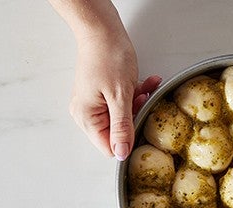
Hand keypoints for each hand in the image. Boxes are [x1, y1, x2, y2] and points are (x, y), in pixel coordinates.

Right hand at [71, 33, 160, 159]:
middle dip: (134, 116)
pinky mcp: (103, 94)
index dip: (127, 140)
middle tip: (141, 101)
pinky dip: (135, 94)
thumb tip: (121, 153)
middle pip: (117, 132)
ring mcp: (95, 103)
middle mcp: (87, 113)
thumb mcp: (120, 96)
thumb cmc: (108, 57)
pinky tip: (146, 83)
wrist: (103, 30)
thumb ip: (122, 127)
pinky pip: (122, 102)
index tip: (140, 125)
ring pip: (123, 116)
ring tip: (144, 88)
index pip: (108, 147)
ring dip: (137, 103)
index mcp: (86, 118)